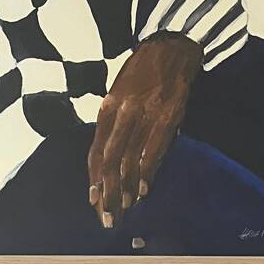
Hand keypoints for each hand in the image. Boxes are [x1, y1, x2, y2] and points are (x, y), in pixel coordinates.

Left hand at [88, 35, 203, 228]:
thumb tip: (107, 161)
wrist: (171, 46)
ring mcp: (146, 115)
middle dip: (107, 193)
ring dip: (126, 190)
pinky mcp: (168, 117)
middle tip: (107, 217)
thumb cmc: (142, 73)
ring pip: (130, 160)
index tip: (93, 202)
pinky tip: (141, 191)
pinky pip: (153, 151)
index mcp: (107, 107)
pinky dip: (146, 173)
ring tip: (124, 210)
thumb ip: (112, 124)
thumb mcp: (118, 94)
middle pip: (110, 161)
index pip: (96, 151)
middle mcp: (123, 113)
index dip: (94, 180)